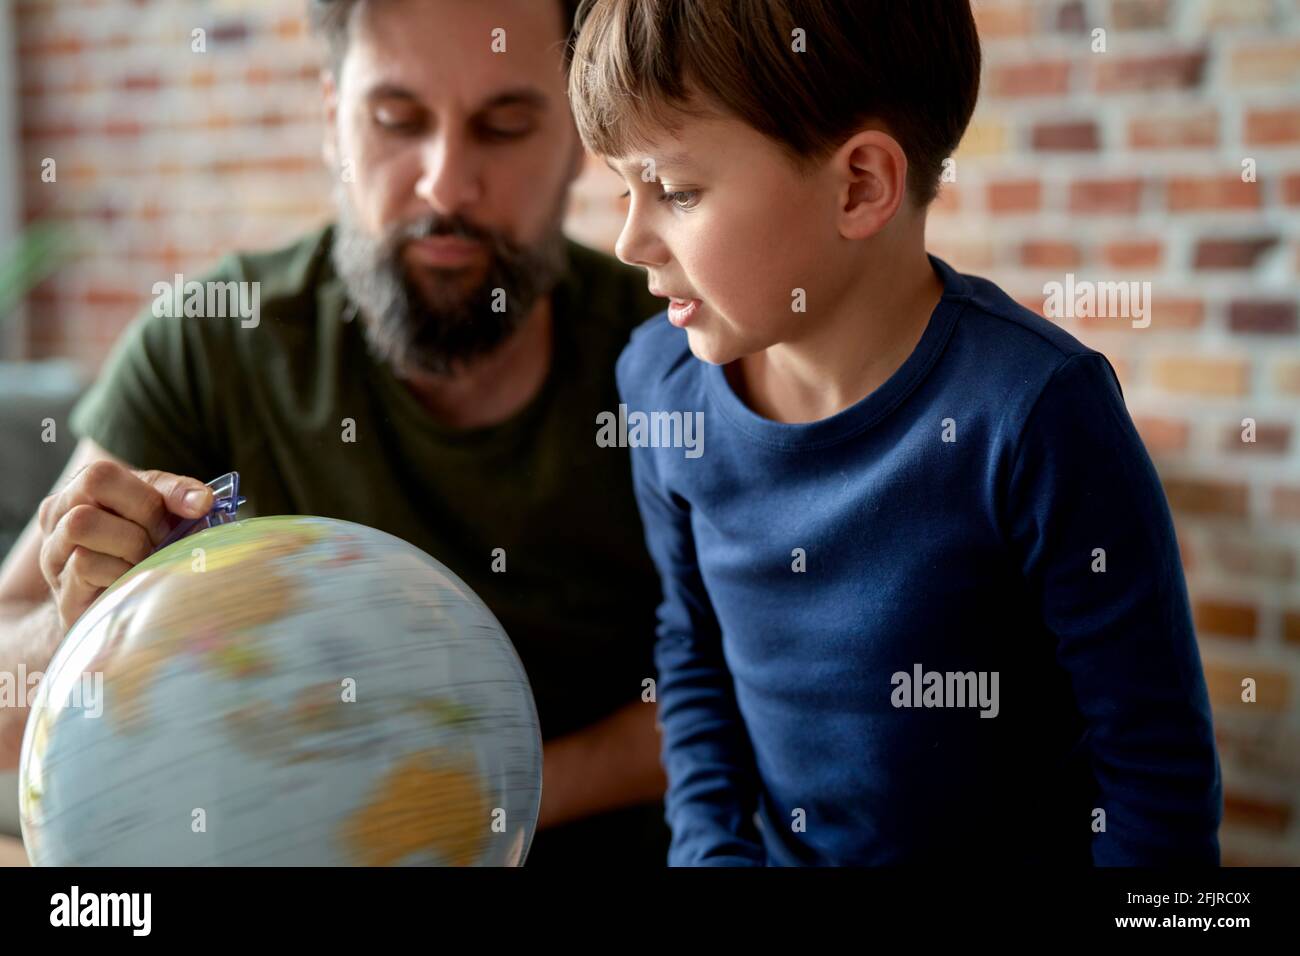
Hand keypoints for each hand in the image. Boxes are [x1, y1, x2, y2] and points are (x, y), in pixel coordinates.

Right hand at [37, 461, 212, 631]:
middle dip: (140, 520)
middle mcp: (57, 520)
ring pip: (81, 527)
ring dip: (131, 547)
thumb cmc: (141, 547)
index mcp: (79, 493)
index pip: (100, 475)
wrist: (120, 603)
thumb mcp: (159, 511)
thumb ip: (177, 496)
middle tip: (162, 540)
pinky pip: (84, 567)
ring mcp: (53, 557)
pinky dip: (122, 573)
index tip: (180, 515)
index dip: (144, 496)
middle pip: (88, 498)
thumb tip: (203, 500)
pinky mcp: (63, 594)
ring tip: (149, 561)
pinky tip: (136, 581)